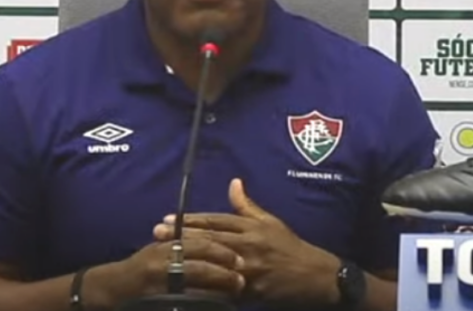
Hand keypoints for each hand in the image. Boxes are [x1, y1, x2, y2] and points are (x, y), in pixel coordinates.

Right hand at [107, 235, 245, 302]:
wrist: (115, 287)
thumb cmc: (144, 267)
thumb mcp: (162, 248)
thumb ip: (185, 242)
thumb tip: (216, 236)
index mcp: (167, 243)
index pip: (200, 242)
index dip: (222, 250)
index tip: (241, 258)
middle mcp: (163, 259)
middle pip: (200, 262)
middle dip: (224, 269)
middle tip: (243, 276)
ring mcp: (159, 280)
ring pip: (194, 283)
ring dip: (217, 288)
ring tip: (234, 292)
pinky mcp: (157, 299)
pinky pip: (186, 300)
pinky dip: (203, 302)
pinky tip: (217, 305)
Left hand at [154, 179, 341, 305]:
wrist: (314, 275)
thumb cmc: (289, 247)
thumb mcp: (270, 222)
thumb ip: (247, 206)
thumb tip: (233, 183)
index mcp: (251, 227)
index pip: (215, 221)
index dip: (190, 219)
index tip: (168, 218)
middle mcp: (248, 244)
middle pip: (210, 238)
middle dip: (182, 235)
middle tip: (157, 233)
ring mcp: (249, 267)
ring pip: (214, 261)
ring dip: (189, 258)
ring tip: (166, 257)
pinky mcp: (252, 289)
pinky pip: (225, 287)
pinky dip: (207, 285)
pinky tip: (188, 285)